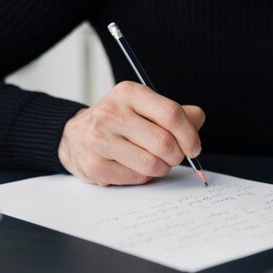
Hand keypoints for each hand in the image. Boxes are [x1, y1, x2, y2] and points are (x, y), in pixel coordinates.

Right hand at [58, 81, 204, 185]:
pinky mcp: (95, 165)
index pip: (171, 114)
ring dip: (162, 167)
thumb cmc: (118, 121)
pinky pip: (137, 178)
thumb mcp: (144, 107)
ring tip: (153, 160)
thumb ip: (176, 113)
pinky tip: (133, 165)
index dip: (189, 135)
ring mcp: (100, 140)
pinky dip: (144, 176)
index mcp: (129, 93)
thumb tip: (198, 120)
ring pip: (153, 164)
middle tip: (174, 156)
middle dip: (177, 155)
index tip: (194, 147)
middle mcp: (112, 113)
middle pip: (164, 143)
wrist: (74, 136)